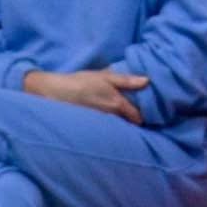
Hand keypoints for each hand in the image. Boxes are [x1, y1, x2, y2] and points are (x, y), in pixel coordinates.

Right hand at [23, 69, 148, 123]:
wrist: (58, 92)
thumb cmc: (82, 82)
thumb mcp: (105, 76)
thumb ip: (127, 80)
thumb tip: (147, 80)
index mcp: (118, 104)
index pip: (139, 117)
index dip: (145, 114)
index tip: (148, 110)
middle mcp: (114, 118)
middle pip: (132, 125)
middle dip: (137, 120)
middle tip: (140, 113)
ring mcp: (105, 125)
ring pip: (122, 128)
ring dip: (125, 124)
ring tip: (126, 116)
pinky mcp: (97, 128)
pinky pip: (111, 129)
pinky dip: (114, 126)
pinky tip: (112, 120)